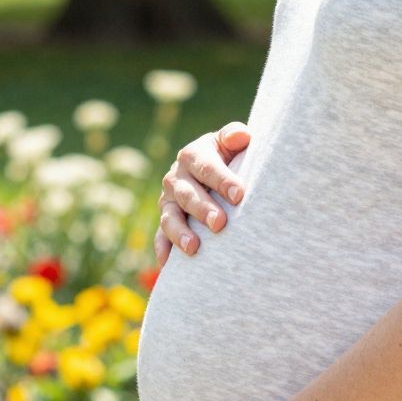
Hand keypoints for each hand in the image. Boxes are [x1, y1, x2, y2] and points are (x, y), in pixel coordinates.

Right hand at [156, 121, 250, 269]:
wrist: (216, 172)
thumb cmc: (230, 157)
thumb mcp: (231, 143)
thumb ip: (235, 135)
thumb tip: (241, 136)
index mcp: (193, 155)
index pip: (207, 167)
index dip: (222, 180)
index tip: (240, 195)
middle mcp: (176, 177)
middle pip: (187, 194)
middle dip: (203, 209)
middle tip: (220, 224)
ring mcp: (168, 201)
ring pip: (170, 217)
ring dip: (179, 232)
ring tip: (193, 248)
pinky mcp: (165, 220)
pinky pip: (160, 236)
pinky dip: (162, 249)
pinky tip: (167, 265)